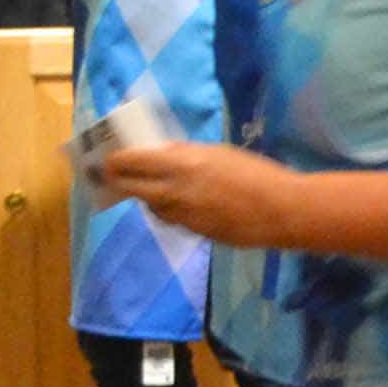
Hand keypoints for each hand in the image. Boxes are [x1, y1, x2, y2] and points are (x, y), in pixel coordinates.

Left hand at [96, 139, 307, 248]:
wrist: (279, 211)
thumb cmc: (254, 173)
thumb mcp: (217, 153)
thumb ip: (187, 155)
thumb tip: (162, 154)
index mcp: (180, 166)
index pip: (131, 162)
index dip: (114, 161)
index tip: (107, 158)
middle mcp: (173, 193)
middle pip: (132, 188)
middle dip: (120, 181)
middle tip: (115, 176)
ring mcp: (182, 217)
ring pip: (151, 206)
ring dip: (148, 196)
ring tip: (153, 187)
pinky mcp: (193, 233)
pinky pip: (172, 219)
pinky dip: (170, 210)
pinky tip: (182, 203)